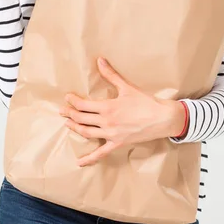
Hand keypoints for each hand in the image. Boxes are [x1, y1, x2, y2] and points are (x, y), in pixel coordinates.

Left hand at [60, 57, 181, 166]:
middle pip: (81, 119)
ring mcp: (111, 135)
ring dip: (75, 128)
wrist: (162, 118)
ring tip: (67, 124)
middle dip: (70, 114)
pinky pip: (100, 153)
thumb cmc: (145, 102)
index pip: (83, 105)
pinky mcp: (117, 144)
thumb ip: (111, 75)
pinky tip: (80, 162)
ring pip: (87, 133)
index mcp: (107, 107)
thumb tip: (100, 60)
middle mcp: (106, 122)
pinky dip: (89, 158)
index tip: (68, 97)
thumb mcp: (127, 87)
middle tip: (62, 110)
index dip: (73, 101)